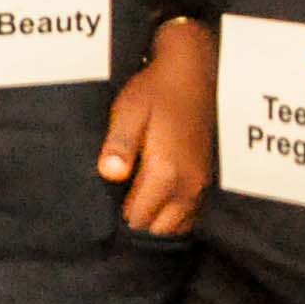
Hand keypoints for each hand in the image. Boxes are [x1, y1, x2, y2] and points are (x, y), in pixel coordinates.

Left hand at [99, 17, 214, 235]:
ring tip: (129, 208)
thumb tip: (109, 174)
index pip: (138, 218)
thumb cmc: (155, 92)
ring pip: (176, 226)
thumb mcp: (128, 112)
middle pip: (158, 229)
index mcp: (166, 172)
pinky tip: (151, 202)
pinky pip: (189, 216)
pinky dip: (171, 218)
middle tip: (112, 211)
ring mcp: (200, 185)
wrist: (193, 74)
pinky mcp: (205, 180)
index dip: (117, 220)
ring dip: (154, 224)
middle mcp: (188, 185)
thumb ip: (119, 145)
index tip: (100, 212)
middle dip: (135, 226)